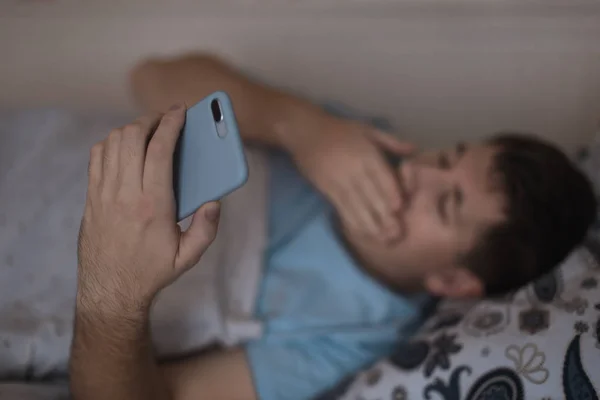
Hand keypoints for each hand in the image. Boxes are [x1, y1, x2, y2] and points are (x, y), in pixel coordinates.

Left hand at [77, 105, 220, 311]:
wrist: (110, 289)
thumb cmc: (152, 271)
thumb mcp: (188, 257)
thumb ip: (206, 229)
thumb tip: (214, 201)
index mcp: (153, 206)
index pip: (160, 150)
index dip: (171, 124)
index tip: (180, 110)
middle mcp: (125, 195)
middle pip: (132, 137)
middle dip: (151, 119)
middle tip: (165, 118)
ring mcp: (103, 194)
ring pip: (113, 143)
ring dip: (131, 129)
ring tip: (148, 131)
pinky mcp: (91, 197)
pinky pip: (97, 156)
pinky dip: (112, 142)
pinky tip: (126, 148)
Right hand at [291, 117, 414, 240]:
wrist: (306, 132)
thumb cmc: (340, 130)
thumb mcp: (368, 129)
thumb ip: (391, 141)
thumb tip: (415, 149)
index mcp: (367, 155)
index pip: (382, 178)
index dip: (391, 194)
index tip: (399, 210)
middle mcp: (355, 170)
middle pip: (372, 197)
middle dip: (384, 217)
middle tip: (396, 235)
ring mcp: (340, 182)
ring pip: (358, 207)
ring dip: (370, 225)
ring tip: (382, 240)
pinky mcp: (328, 191)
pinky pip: (342, 209)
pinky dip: (352, 222)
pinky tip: (362, 233)